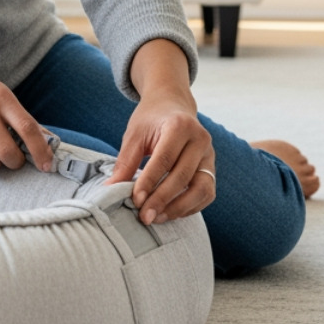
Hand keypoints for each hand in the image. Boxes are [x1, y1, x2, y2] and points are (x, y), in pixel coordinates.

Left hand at [106, 92, 215, 224]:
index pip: (164, 159)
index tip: (135, 201)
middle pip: (183, 176)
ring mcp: (210, 155)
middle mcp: (200, 139)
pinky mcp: (212, 168)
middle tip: (145, 216)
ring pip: (202, 188)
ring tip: (157, 218)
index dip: (149, 182)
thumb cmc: (151, 120)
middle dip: (162, 200)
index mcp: (179, 125)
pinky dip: (191, 207)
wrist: (172, 105)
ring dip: (179, 208)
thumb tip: (111, 189)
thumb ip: (125, 162)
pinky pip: (207, 193)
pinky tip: (170, 213)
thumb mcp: (134, 135)